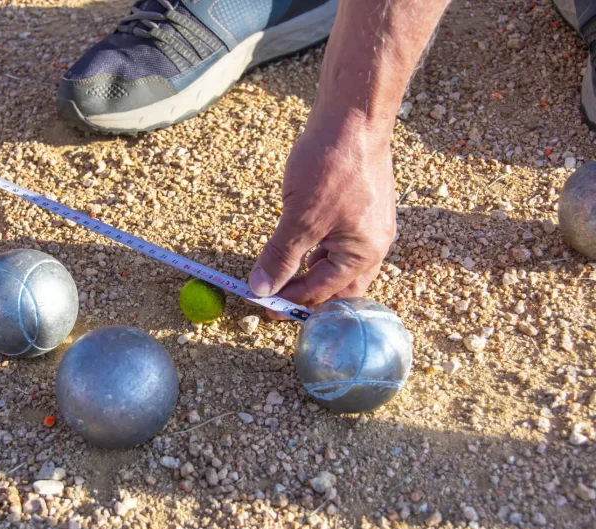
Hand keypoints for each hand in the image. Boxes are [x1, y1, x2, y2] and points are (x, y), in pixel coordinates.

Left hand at [249, 117, 396, 316]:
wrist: (353, 116)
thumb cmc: (332, 165)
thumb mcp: (299, 218)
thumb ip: (281, 257)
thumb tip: (261, 288)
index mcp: (364, 254)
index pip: (323, 292)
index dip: (290, 301)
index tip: (262, 305)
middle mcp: (374, 245)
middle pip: (339, 287)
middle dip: (308, 295)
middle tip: (275, 298)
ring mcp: (370, 226)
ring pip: (338, 264)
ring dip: (312, 272)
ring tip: (282, 275)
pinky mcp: (361, 208)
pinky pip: (340, 242)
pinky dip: (318, 250)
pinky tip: (299, 246)